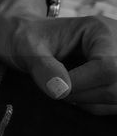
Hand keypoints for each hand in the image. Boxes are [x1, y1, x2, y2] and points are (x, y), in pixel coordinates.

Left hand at [0, 11, 116, 115]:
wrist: (29, 38)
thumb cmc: (28, 38)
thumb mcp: (28, 48)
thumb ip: (43, 67)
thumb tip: (60, 90)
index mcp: (101, 30)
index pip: (108, 68)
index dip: (80, 84)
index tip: (54, 85)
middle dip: (83, 95)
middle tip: (57, 86)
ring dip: (89, 102)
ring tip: (66, 87)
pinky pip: (115, 104)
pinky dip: (95, 105)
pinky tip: (79, 93)